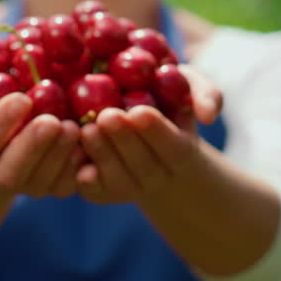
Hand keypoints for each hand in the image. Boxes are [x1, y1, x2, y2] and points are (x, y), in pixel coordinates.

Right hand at [0, 76, 81, 198]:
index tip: (20, 98)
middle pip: (10, 174)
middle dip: (32, 147)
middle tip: (52, 121)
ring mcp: (24, 187)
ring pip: (40, 182)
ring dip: (58, 156)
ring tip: (73, 126)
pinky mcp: (51, 187)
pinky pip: (64, 186)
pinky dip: (77, 166)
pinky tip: (87, 141)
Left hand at [75, 64, 223, 204]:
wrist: (136, 126)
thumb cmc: (164, 100)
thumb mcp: (187, 89)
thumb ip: (205, 94)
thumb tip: (209, 116)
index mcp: (181, 151)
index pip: (173, 147)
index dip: (156, 132)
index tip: (139, 111)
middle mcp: (157, 175)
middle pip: (143, 166)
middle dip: (125, 141)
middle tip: (106, 116)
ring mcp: (128, 188)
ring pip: (118, 180)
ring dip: (103, 155)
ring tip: (87, 129)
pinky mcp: (101, 192)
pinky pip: (93, 190)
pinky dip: (83, 176)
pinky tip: (72, 153)